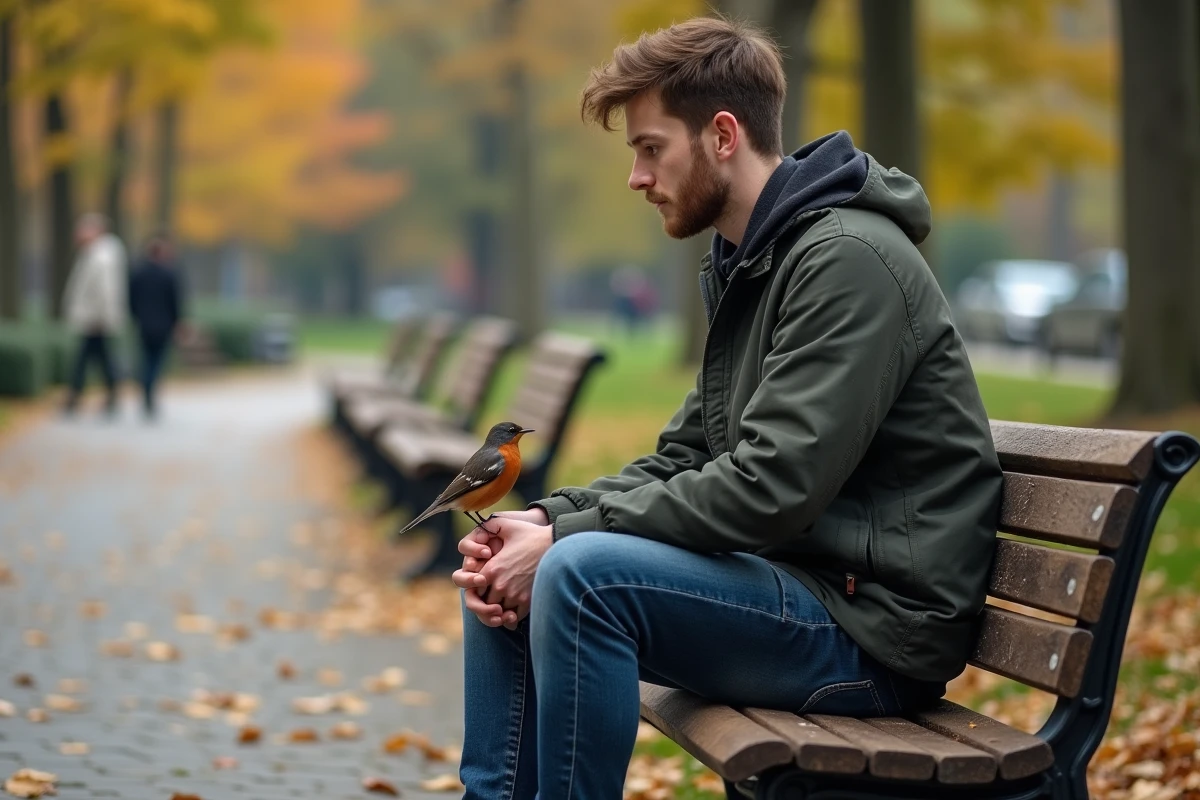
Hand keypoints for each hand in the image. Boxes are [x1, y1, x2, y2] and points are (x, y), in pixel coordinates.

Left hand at [452, 508, 549, 627]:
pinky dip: (513, 616)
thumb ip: (488, 527)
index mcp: (492, 568)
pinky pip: (514, 617)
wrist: (556, 543)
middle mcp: (501, 584)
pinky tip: (515, 609)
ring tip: (504, 603)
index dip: (477, 588)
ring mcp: (514, 594)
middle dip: (488, 601)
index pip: (473, 588)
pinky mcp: (528, 601)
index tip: (483, 585)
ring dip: (501, 609)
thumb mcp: (507, 526)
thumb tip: (478, 529)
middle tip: (493, 597)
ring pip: (499, 611)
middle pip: (486, 603)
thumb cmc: (531, 534)